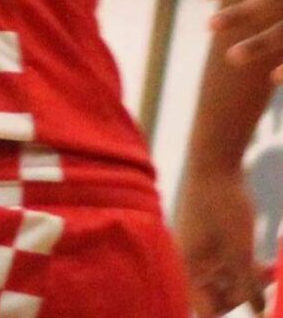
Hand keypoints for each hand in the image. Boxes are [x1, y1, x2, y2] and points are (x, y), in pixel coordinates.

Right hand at [174, 162, 263, 315]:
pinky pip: (226, 261)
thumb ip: (246, 286)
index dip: (227, 315)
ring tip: (271, 274)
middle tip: (266, 292)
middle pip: (216, 295)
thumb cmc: (222, 204)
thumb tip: (256, 311)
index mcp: (189, 267)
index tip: (252, 314)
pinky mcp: (208, 234)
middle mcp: (190, 259)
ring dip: (249, 281)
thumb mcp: (240, 251)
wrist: (215, 158)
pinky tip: (264, 262)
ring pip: (225, 277)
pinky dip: (245, 265)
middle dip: (243, 298)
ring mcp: (199, 246)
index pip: (205, 309)